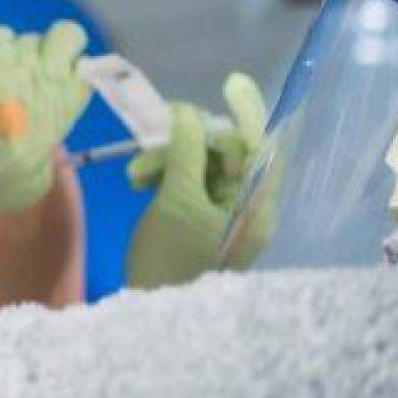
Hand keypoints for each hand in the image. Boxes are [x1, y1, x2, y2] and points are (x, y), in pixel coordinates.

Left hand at [0, 23, 91, 211]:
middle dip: (63, 45)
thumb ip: (45, 159)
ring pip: (28, 37)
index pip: (89, 70)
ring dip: (21, 53)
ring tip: (2, 78)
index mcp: (61, 103)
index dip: (77, 76)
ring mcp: (8, 55)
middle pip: (68, 35)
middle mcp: (41, 71)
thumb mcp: (31, 183)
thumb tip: (42, 149)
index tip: (66, 86)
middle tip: (47, 65)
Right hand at [124, 73, 271, 288]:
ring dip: (167, 159)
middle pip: (226, 153)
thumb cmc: (169, 262)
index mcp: (255, 207)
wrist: (151, 315)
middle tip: (151, 137)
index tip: (230, 81)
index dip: (249, 112)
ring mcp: (224, 215)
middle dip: (186, 142)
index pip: (263, 147)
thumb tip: (190, 113)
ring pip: (201, 165)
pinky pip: (189, 182)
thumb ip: (187, 153)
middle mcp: (247, 208)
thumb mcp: (175, 202)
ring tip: (134, 174)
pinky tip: (138, 181)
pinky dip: (164, 176)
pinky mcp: (201, 219)